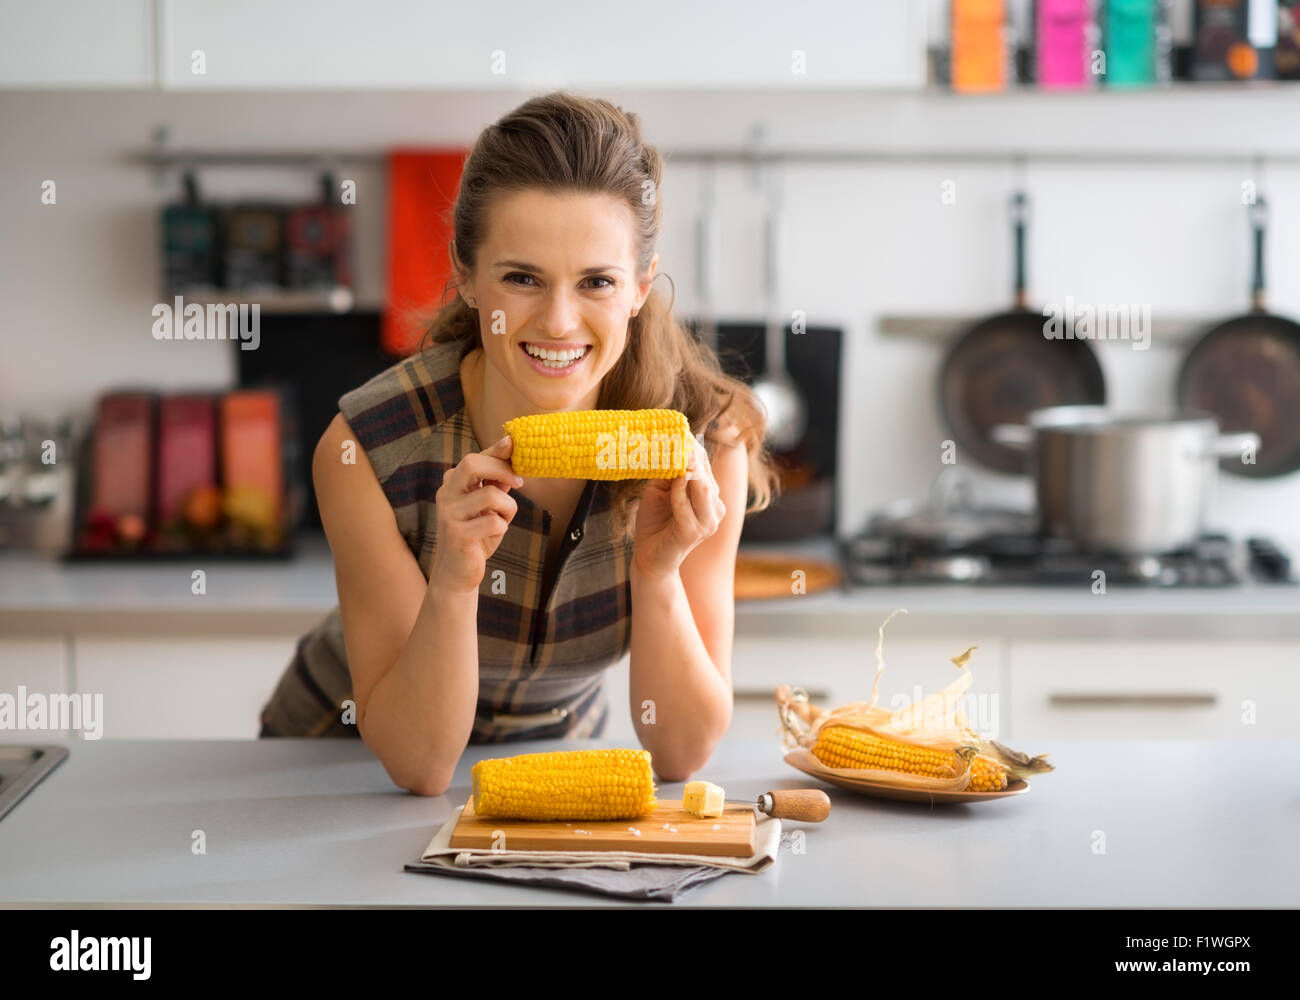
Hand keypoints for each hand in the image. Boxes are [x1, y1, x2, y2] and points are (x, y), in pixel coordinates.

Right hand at [431, 435, 521, 593]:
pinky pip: (493, 521)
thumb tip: (511, 452)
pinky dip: (502, 527)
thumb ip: (496, 482)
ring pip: (491, 495)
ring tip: (502, 520)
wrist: (457, 573)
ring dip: (507, 508)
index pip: (475, 459)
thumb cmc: (476, 535)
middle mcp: (446, 494)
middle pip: (471, 464)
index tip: (514, 444)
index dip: (496, 451)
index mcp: (452, 484)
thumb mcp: (488, 506)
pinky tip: (492, 535)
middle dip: (501, 468)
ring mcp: (449, 514)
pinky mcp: (457, 534)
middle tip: (518, 481)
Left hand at [632, 433, 725, 579]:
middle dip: (689, 455)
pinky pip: (685, 504)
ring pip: (700, 486)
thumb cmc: (655, 523)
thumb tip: (671, 444)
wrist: (650, 557)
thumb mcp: (661, 491)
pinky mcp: (695, 532)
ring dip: (685, 471)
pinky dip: (676, 492)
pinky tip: (670, 485)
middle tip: (674, 437)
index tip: (678, 429)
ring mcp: (708, 521)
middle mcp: (715, 508)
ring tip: (674, 455)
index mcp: (710, 496)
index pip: (704, 465)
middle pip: (705, 473)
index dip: (692, 447)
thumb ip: (669, 472)